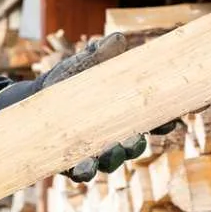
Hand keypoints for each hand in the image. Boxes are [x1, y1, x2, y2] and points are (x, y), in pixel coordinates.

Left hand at [0, 33, 178, 182]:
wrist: (35, 99)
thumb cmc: (69, 81)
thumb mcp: (84, 65)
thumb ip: (100, 54)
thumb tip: (117, 39)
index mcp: (126, 113)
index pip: (153, 120)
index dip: (166, 120)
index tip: (175, 116)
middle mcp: (116, 136)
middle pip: (135, 145)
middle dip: (136, 144)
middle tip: (136, 138)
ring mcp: (96, 152)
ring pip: (112, 161)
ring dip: (114, 157)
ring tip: (112, 150)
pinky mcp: (73, 163)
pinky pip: (84, 172)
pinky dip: (84, 171)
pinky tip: (82, 168)